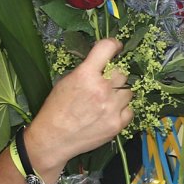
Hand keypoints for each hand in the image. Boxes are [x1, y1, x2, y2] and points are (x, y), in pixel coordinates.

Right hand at [23, 39, 133, 178]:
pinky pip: (130, 109)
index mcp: (85, 74)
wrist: (53, 139)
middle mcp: (102, 88)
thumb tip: (102, 61)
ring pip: (128, 91)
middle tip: (106, 81)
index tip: (116, 48)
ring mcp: (112, 107)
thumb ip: (85, 70)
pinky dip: (122, 110)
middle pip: (122, 71)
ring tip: (106, 99)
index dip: (114, 45)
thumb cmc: (56, 109)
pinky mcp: (117, 124)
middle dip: (115, 75)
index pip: (108, 47)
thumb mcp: (65, 81)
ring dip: (120, 92)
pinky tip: (110, 112)